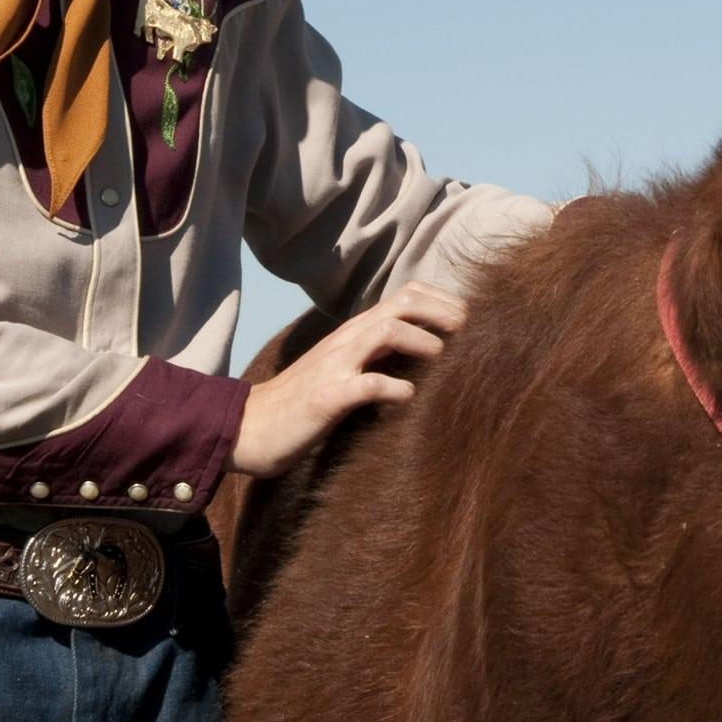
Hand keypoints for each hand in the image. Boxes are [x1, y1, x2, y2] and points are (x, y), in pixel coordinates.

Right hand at [226, 282, 465, 478]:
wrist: (251, 427)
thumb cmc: (303, 402)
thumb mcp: (345, 369)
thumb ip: (377, 355)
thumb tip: (426, 352)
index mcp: (354, 332)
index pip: (405, 294)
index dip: (442, 300)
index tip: (469, 320)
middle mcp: (346, 340)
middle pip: (402, 302)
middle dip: (443, 312)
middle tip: (470, 333)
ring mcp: (335, 366)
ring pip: (386, 330)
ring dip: (423, 341)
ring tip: (445, 360)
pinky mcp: (327, 398)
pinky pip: (367, 385)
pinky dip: (395, 389)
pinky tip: (409, 399)